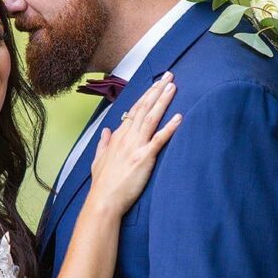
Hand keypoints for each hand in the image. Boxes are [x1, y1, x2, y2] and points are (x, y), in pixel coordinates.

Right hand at [90, 72, 180, 216]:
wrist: (103, 201)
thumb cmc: (102, 184)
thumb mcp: (98, 160)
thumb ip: (103, 143)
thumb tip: (106, 131)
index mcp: (118, 137)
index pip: (133, 111)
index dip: (145, 96)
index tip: (155, 84)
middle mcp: (127, 137)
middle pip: (144, 108)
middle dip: (156, 90)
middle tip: (168, 76)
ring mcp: (135, 146)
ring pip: (151, 118)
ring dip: (163, 101)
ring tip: (173, 87)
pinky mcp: (144, 158)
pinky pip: (159, 139)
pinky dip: (169, 127)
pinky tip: (179, 117)